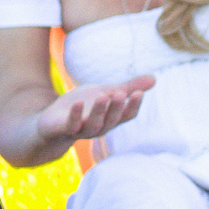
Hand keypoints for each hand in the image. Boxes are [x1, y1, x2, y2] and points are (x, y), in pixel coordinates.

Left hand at [34, 78, 155, 144]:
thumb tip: (155, 78)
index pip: (126, 116)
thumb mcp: (106, 93)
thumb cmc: (83, 108)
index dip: (133, 106)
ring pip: (93, 124)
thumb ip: (128, 88)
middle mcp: (99, 127)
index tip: (139, 93)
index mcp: (111, 119)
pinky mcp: (63, 130)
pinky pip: (70, 125)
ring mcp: (81, 130)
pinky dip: (75, 115)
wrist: (53, 122)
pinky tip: (77, 103)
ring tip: (103, 96)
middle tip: (122, 93)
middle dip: (117, 108)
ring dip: (99, 111)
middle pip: (111, 120)